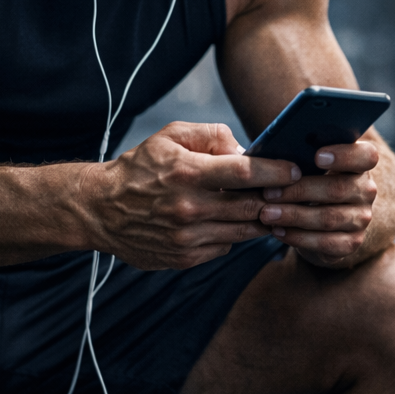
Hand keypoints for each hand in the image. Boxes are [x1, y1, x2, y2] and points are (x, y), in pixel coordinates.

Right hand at [86, 122, 300, 269]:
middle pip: (252, 206)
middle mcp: (189, 208)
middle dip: (276, 199)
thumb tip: (247, 150)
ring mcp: (187, 237)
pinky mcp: (184, 258)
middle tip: (290, 191)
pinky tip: (229, 221)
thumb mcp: (171, 136)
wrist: (100, 209)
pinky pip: (225, 246)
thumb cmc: (139, 168)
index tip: (294, 170)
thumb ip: (212, 135)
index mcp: (187, 173)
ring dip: (261, 219)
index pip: (246, 172)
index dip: (277, 171)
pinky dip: (233, 233)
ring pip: (244, 230)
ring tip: (268, 206)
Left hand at [257, 140, 378, 267]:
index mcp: (360, 164)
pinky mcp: (352, 242)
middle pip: (337, 189)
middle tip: (269, 192)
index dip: (344, 155)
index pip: (366, 156)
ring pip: (329, 218)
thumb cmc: (309, 182)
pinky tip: (278, 231)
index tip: (317, 156)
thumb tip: (274, 154)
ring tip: (267, 214)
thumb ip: (302, 155)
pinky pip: (326, 242)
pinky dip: (298, 237)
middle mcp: (366, 190)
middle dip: (299, 190)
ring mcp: (361, 218)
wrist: (318, 221)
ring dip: (294, 216)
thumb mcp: (310, 165)